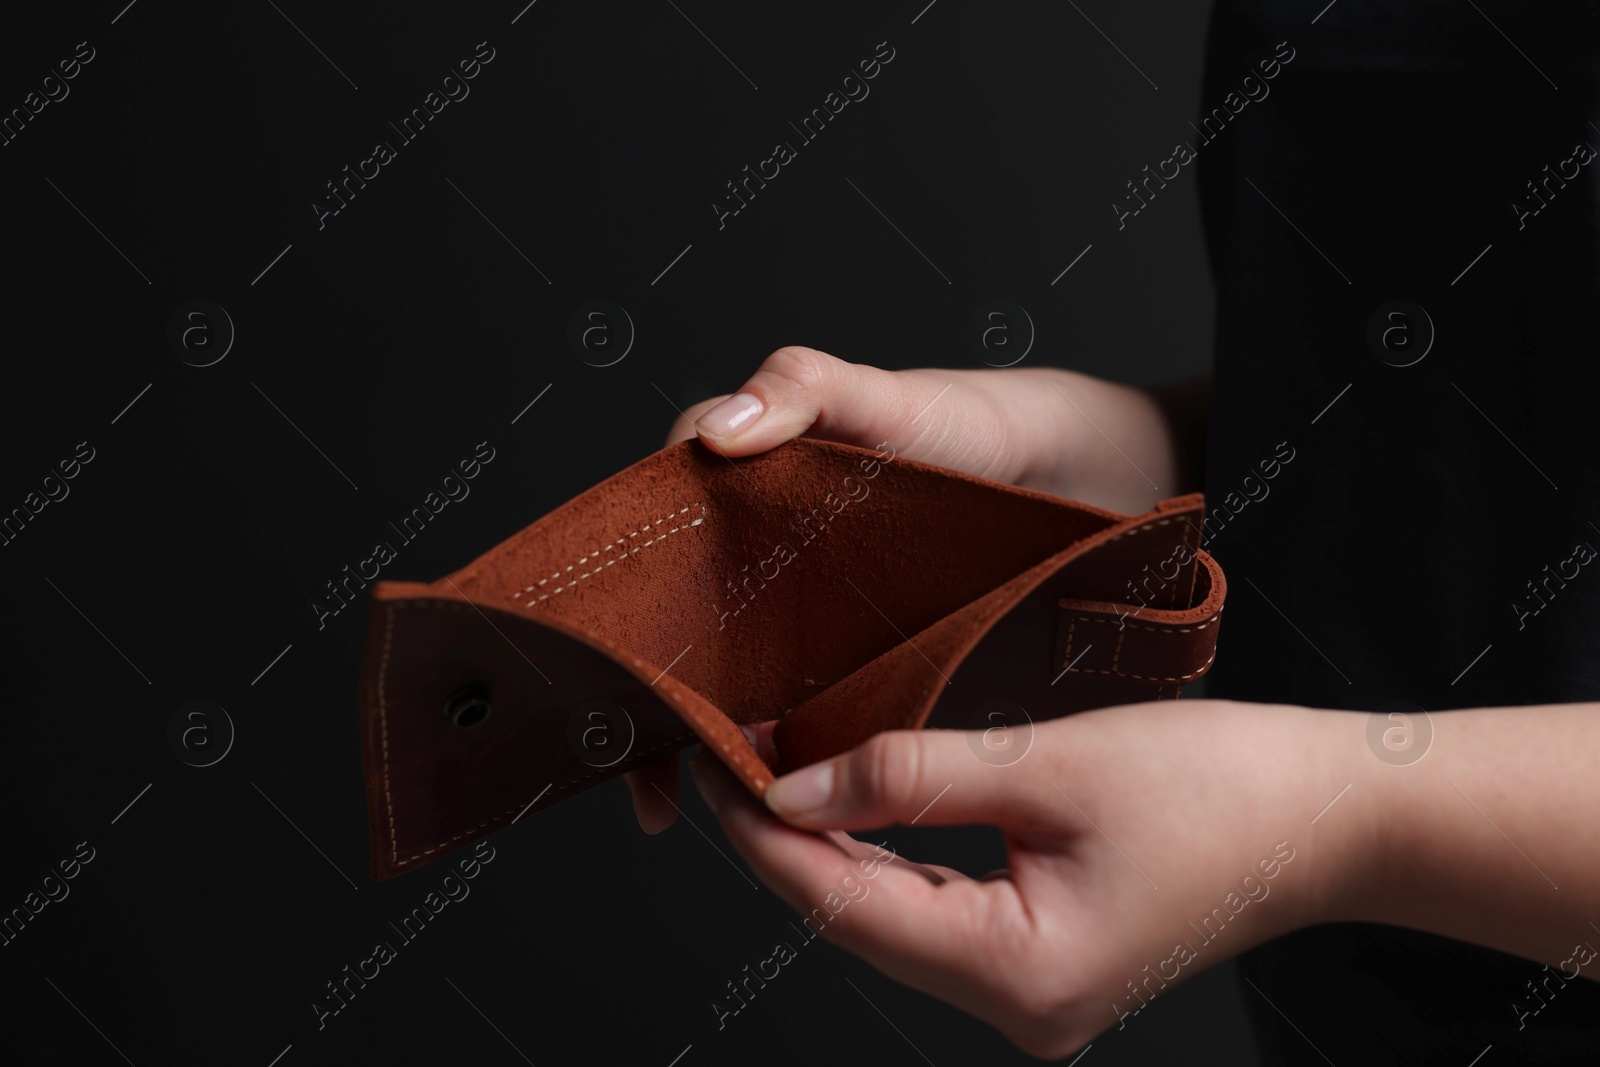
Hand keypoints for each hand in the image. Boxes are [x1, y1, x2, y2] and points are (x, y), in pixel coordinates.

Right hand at [629, 346, 1189, 830]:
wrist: (1084, 477)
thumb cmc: (980, 423)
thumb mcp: (891, 397)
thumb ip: (805, 390)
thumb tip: (718, 434)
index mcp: (748, 476)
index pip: (653, 526)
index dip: (618, 592)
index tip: (610, 660)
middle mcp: (761, 540)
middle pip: (675, 614)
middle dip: (649, 687)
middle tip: (647, 765)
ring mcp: (803, 598)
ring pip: (724, 663)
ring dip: (701, 722)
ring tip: (705, 786)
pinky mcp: (848, 643)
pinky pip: (790, 691)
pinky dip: (769, 735)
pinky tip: (770, 775)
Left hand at [684, 699, 1376, 1057]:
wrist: (1330, 818)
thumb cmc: (1217, 787)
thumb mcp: (1046, 763)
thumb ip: (910, 775)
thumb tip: (795, 786)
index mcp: (1018, 975)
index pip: (841, 905)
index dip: (762, 837)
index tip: (710, 769)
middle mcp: (1017, 1009)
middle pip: (859, 920)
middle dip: (787, 840)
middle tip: (730, 755)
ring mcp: (1032, 995)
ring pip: (893, 919)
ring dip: (833, 848)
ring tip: (775, 769)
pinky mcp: (1046, 963)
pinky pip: (939, 916)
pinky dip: (890, 858)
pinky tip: (853, 807)